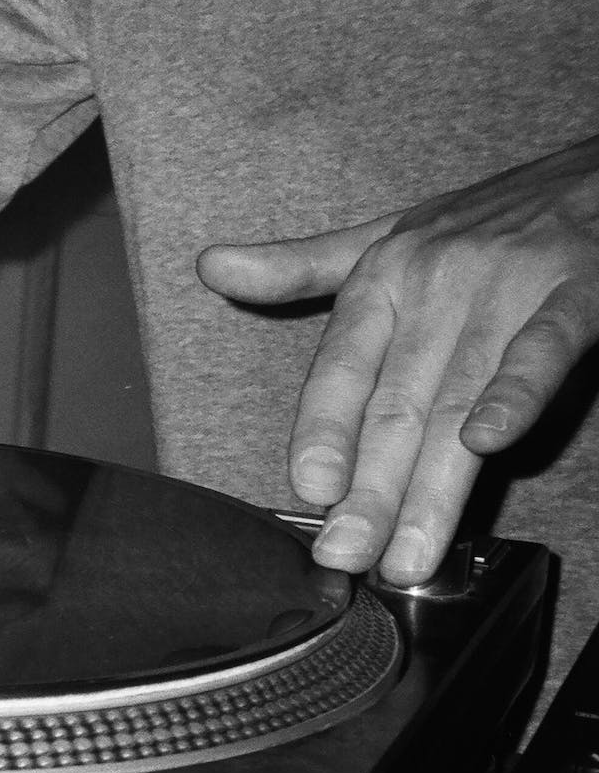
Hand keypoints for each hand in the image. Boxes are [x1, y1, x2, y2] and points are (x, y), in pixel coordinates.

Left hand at [197, 135, 598, 584]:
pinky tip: (488, 443)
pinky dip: (514, 394)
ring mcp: (506, 286)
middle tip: (346, 558)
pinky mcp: (579, 289)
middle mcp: (434, 282)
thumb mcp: (387, 233)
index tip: (308, 494)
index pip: (339, 370)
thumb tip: (210, 266)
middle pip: (393, 406)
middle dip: (369, 492)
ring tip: (409, 555)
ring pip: (456, 400)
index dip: (321, 433)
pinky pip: (540, 350)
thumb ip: (301, 266)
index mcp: (382, 279)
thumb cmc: (491, 215)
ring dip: (432, 485)